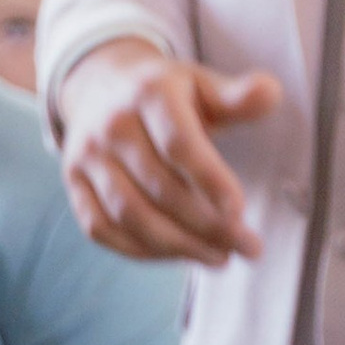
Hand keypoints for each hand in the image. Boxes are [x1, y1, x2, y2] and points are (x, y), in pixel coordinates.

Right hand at [61, 41, 282, 265]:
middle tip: (248, 247)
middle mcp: (112, 125)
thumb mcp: (204, 86)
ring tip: (221, 258)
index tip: (241, 212)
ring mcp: (88, 157)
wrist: (103, 86)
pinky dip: (142, 251)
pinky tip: (181, 255)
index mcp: (150, 94)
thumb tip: (270, 92)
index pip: (179, 145)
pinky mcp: (74, 184)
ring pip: (130, 214)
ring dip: (178, 246)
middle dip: (208, 225)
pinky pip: (102, 229)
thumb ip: (238, 96)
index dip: (211, 181)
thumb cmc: (170, 95)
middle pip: (159, 188)